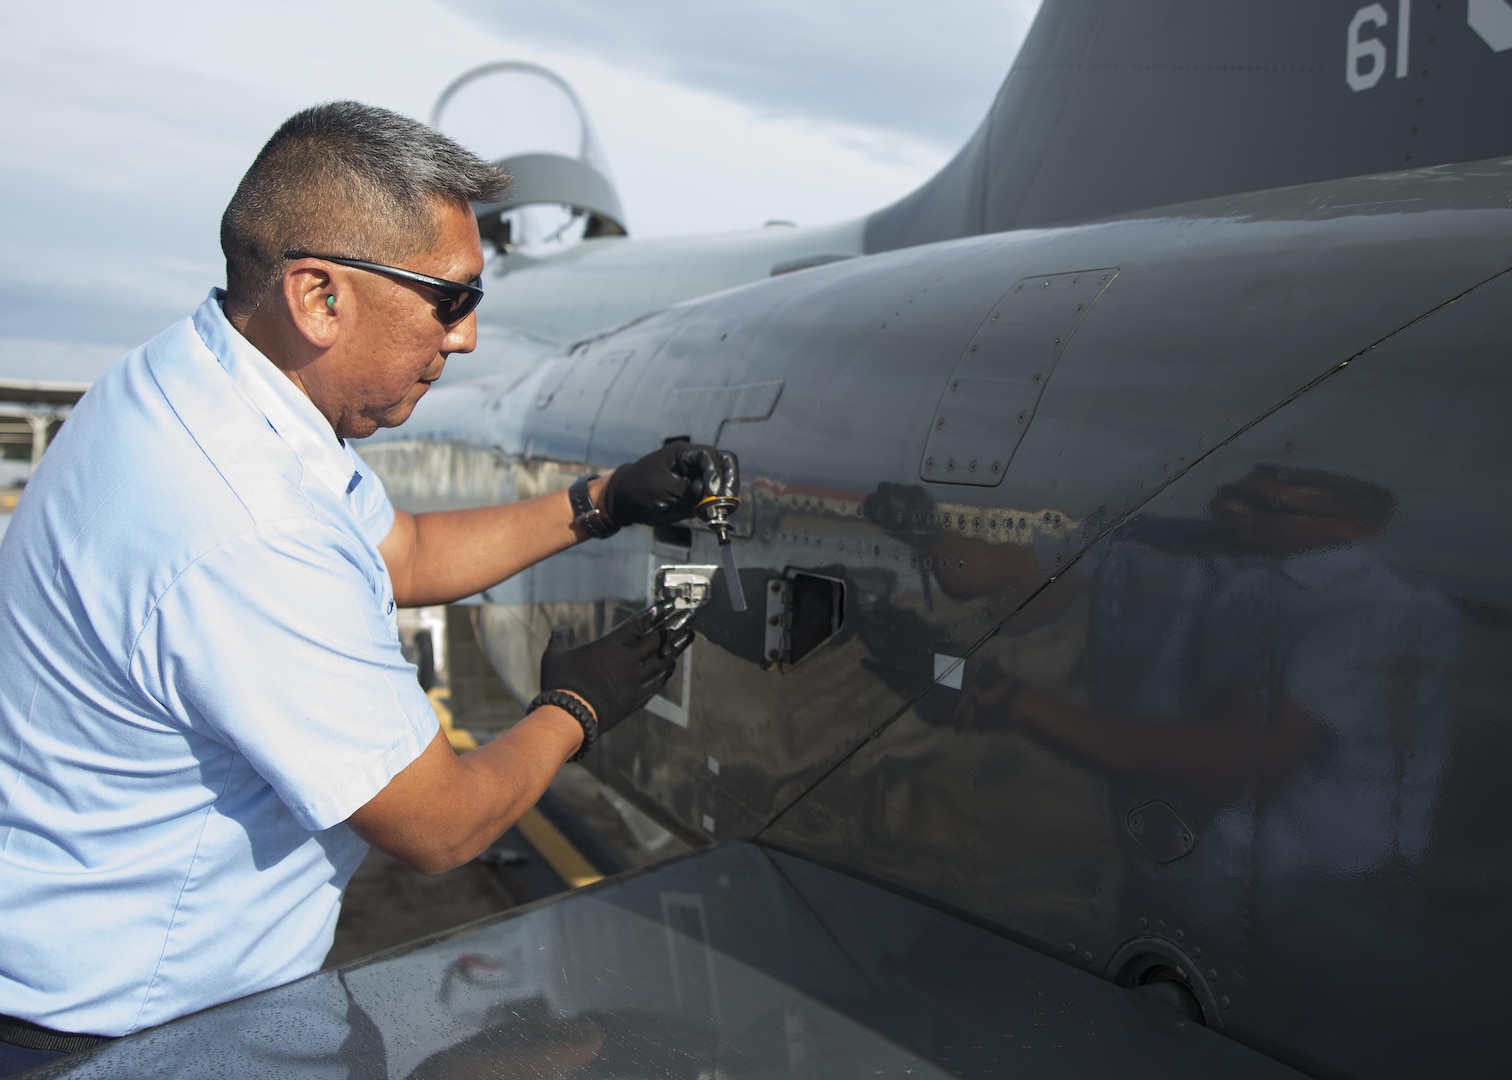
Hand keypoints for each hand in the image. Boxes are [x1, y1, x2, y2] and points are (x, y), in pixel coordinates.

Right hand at [538, 605, 693, 734]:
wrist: (570, 717)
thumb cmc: (560, 684)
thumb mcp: (554, 656)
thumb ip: (561, 639)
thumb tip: (563, 630)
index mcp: (609, 646)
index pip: (637, 625)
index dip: (653, 613)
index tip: (667, 605)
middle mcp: (627, 661)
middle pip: (657, 639)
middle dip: (674, 624)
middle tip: (688, 614)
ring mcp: (634, 680)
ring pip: (662, 660)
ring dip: (677, 646)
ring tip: (688, 635)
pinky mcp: (635, 699)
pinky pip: (657, 682)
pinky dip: (666, 671)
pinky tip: (672, 666)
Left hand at [601, 442, 739, 526]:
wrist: (624, 502)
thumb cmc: (638, 489)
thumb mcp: (662, 489)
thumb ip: (688, 491)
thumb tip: (710, 497)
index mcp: (684, 453)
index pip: (711, 456)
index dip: (715, 474)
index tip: (710, 494)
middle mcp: (695, 462)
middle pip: (725, 463)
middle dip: (728, 483)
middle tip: (724, 504)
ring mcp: (698, 477)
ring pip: (724, 480)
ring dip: (724, 496)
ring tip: (719, 513)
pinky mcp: (697, 493)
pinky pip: (715, 497)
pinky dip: (717, 506)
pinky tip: (713, 517)